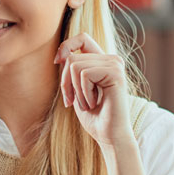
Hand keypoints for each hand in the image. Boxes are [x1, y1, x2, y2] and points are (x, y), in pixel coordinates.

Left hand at [55, 33, 132, 147]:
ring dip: (75, 91)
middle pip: (72, 57)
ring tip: (87, 104)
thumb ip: (71, 70)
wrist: (109, 136)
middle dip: (65, 82)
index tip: (57, 62)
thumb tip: (61, 55)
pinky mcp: (115, 73)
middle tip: (72, 101)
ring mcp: (115, 65)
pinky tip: (94, 103)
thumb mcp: (76, 89)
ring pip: (75, 65)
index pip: (82, 38)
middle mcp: (111, 59)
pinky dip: (83, 93)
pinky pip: (84, 75)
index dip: (66, 46)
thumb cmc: (93, 116)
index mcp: (103, 61)